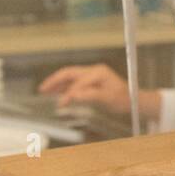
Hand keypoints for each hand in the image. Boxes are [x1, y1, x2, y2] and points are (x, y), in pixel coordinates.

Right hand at [38, 64, 160, 118]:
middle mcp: (94, 71)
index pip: (78, 82)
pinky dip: (63, 86)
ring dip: (57, 83)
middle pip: (70, 73)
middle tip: (42, 89)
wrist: (133, 100)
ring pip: (70, 76)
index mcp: (99, 72)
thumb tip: (73, 95)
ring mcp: (91, 75)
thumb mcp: (108, 99)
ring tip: (44, 90)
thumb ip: (90, 96)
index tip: (61, 104)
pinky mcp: (90, 81)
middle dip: (55, 80)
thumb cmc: (123, 99)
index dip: (68, 93)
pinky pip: (73, 81)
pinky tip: (56, 93)